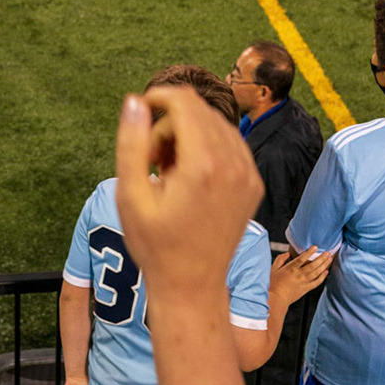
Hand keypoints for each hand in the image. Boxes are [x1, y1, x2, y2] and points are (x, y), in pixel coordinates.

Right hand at [112, 86, 263, 297]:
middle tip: (150, 159)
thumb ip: (131, 143)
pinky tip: (189, 177)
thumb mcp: (130, 195)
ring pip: (216, 125)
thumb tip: (135, 101)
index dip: (158, 99)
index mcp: (203, 165)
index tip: (139, 116)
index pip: (184, 103)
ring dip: (188, 134)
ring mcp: (249, 174)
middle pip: (198, 112)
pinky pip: (231, 145)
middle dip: (169, 123)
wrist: (192, 286)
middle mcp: (234, 164)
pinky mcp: (254, 184)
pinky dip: (207, 148)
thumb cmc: (155, 246)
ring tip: (167, 171)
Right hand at [271, 248, 332, 308]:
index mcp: (290, 269)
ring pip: (316, 272)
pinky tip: (326, 272)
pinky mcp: (306, 289)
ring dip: (324, 265)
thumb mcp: (273, 269)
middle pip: (313, 265)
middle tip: (327, 252)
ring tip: (329, 259)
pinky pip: (316, 282)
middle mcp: (299, 275)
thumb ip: (280, 259)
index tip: (315, 247)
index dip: (309, 252)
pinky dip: (322, 277)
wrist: (277, 299)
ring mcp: (303, 282)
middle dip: (321, 258)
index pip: (302, 258)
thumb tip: (287, 253)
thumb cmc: (273, 284)